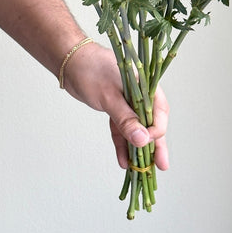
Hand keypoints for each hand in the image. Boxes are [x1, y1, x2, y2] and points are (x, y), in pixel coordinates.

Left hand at [62, 42, 169, 170]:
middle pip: (151, 123)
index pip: (158, 112)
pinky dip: (122, 144)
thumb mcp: (109, 96)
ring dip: (137, 149)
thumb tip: (143, 141)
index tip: (146, 143)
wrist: (70, 61)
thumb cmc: (91, 70)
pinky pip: (121, 129)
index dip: (155, 131)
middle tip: (161, 166)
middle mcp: (139, 94)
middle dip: (155, 146)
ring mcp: (127, 102)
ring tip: (141, 171)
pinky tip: (124, 161)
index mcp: (144, 85)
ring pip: (136, 129)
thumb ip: (126, 119)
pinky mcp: (114, 108)